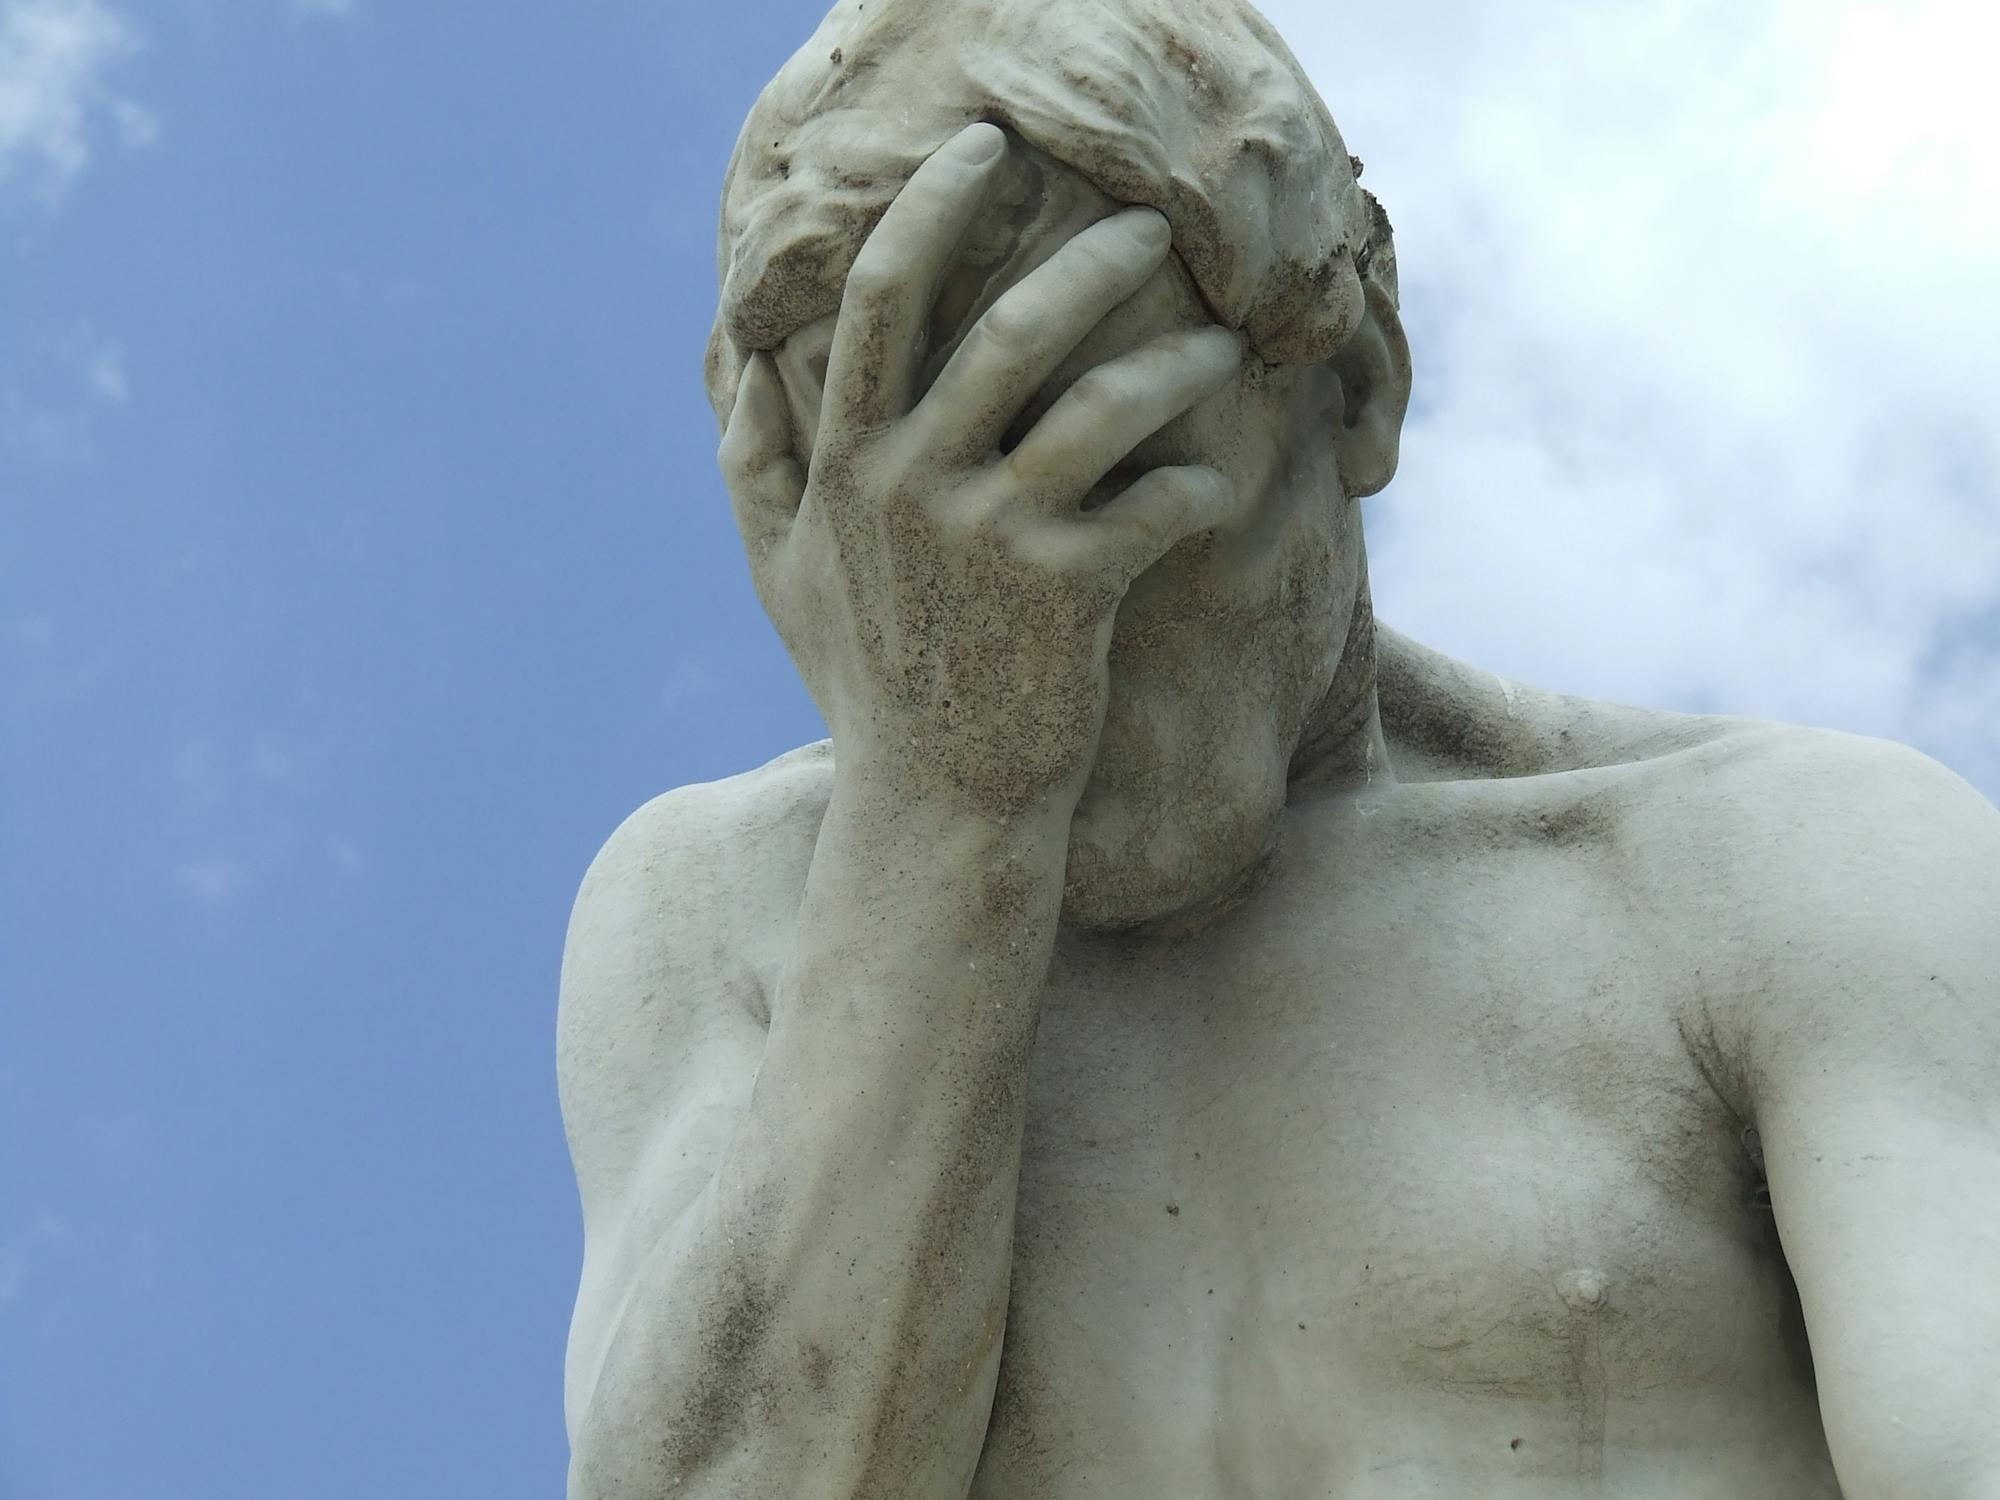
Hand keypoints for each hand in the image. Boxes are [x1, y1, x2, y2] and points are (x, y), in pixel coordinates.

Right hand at [721, 123, 1243, 817]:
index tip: (986, 150)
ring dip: (1175, 360)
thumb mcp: (785, 576)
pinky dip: (1200, 480)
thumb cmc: (867, 682)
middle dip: (1091, 258)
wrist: (937, 807)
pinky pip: (1157, 502)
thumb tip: (735, 378)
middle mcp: (913, 485)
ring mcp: (991, 539)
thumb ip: (754, 469)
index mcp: (847, 461)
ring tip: (1221, 342)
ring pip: (1101, 406)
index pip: (882, 298)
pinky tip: (1217, 476)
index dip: (934, 206)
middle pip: (1010, 327)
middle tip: (1150, 225)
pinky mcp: (1069, 595)